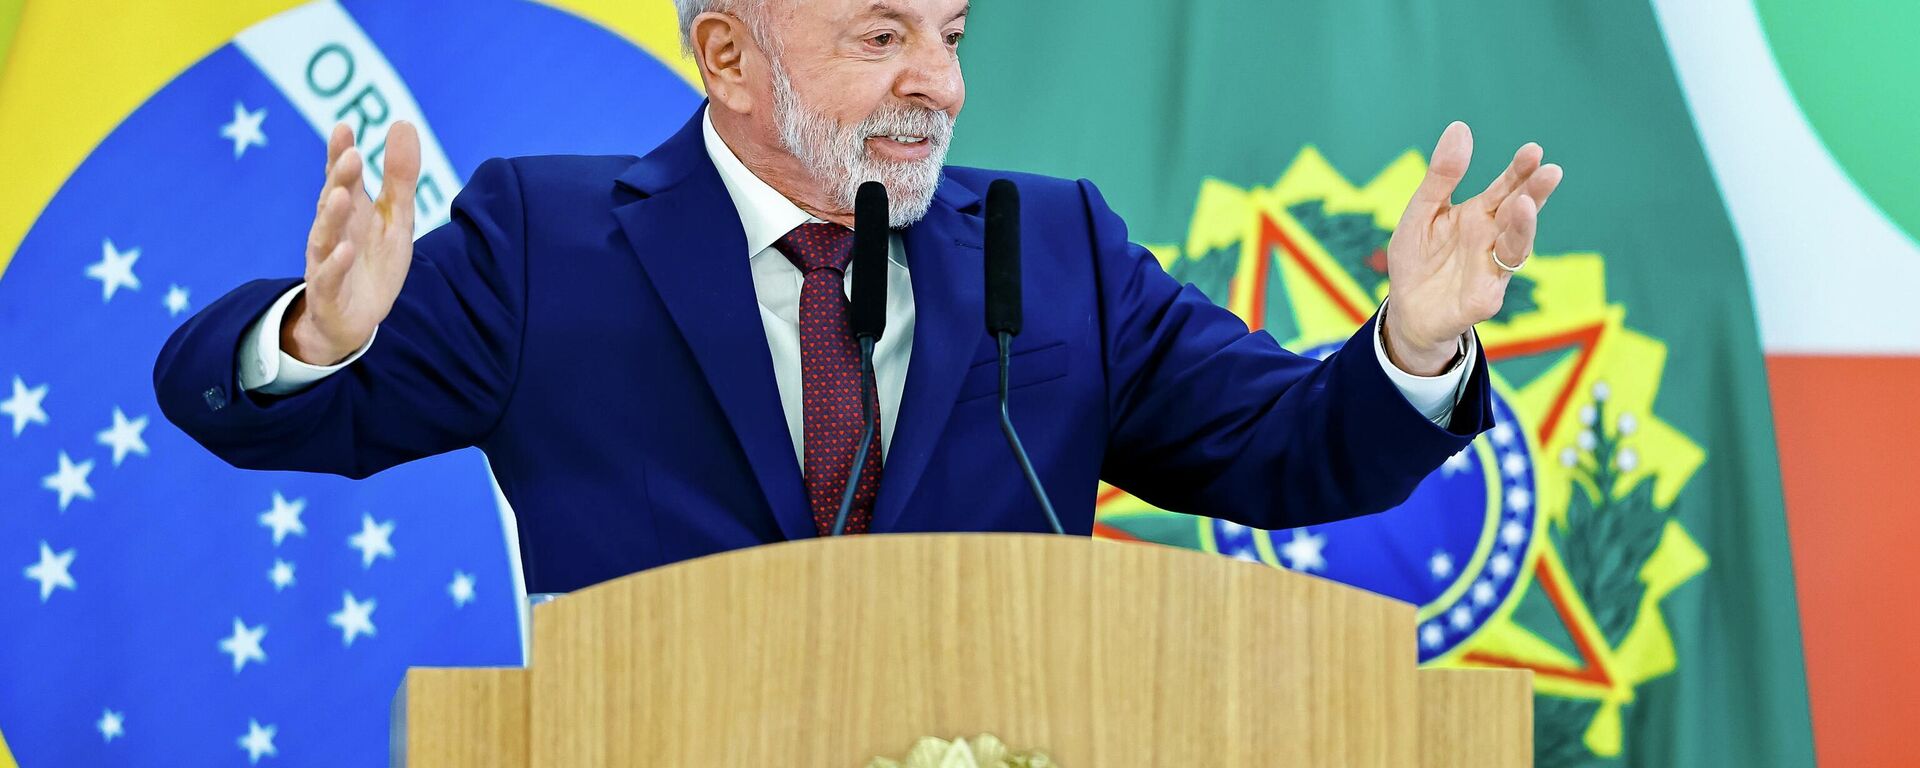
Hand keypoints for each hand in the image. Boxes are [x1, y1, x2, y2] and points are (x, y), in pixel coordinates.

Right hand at [283, 121, 421, 364]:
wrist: (355, 319)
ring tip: (342, 195)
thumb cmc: (374, 260)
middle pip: (332, 201)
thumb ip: (400, 175)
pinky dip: (335, 265)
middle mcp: (332, 232)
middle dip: (340, 179)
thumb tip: (404, 122)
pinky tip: (345, 251)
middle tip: (351, 156)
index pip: (343, 177)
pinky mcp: (328, 295)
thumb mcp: (396, 217)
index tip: (344, 127)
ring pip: (324, 237)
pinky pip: (328, 278)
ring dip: (333, 216)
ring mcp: (326, 263)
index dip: (341, 153)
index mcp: (349, 211)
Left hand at [1382, 122, 1562, 374]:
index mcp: (1480, 215)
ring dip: (1524, 227)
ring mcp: (1493, 269)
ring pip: (1516, 246)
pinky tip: (1497, 251)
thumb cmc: (1418, 259)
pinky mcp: (1484, 298)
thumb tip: (1460, 127)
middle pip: (1520, 213)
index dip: (1520, 170)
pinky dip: (1498, 267)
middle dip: (1535, 193)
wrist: (1406, 310)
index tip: (1533, 150)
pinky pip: (1494, 283)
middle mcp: (1493, 239)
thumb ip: (1442, 176)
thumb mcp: (1422, 211)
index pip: (1506, 188)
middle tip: (1549, 172)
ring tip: (1526, 205)